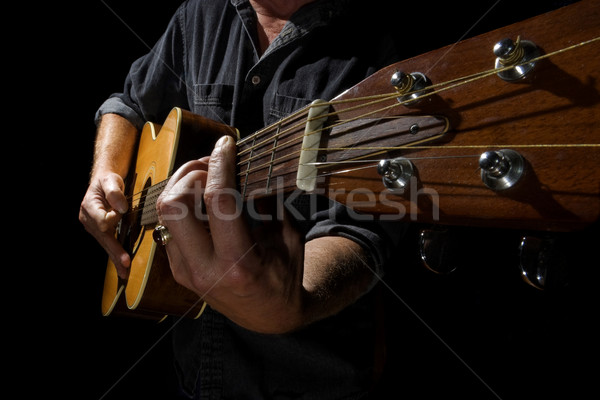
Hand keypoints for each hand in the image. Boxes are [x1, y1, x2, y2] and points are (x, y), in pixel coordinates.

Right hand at [79, 171, 130, 277]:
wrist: (103, 182)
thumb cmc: (107, 180)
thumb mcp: (111, 180)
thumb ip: (114, 192)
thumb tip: (121, 207)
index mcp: (89, 207)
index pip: (103, 221)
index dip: (114, 219)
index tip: (123, 210)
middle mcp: (87, 219)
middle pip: (103, 238)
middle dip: (115, 251)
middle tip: (125, 264)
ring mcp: (92, 227)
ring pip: (105, 244)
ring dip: (115, 257)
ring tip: (124, 272)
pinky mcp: (98, 231)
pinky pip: (107, 243)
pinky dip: (114, 254)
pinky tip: (120, 265)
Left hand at [156, 136, 306, 332]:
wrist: (267, 316)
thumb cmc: (285, 275)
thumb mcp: (288, 238)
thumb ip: (270, 201)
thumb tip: (255, 162)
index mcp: (239, 262)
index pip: (218, 200)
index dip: (220, 164)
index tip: (226, 144)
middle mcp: (205, 269)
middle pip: (174, 203)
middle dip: (191, 174)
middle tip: (213, 166)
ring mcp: (186, 272)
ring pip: (165, 212)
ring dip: (183, 186)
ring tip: (207, 178)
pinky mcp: (178, 270)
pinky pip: (169, 226)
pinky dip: (183, 205)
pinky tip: (203, 200)